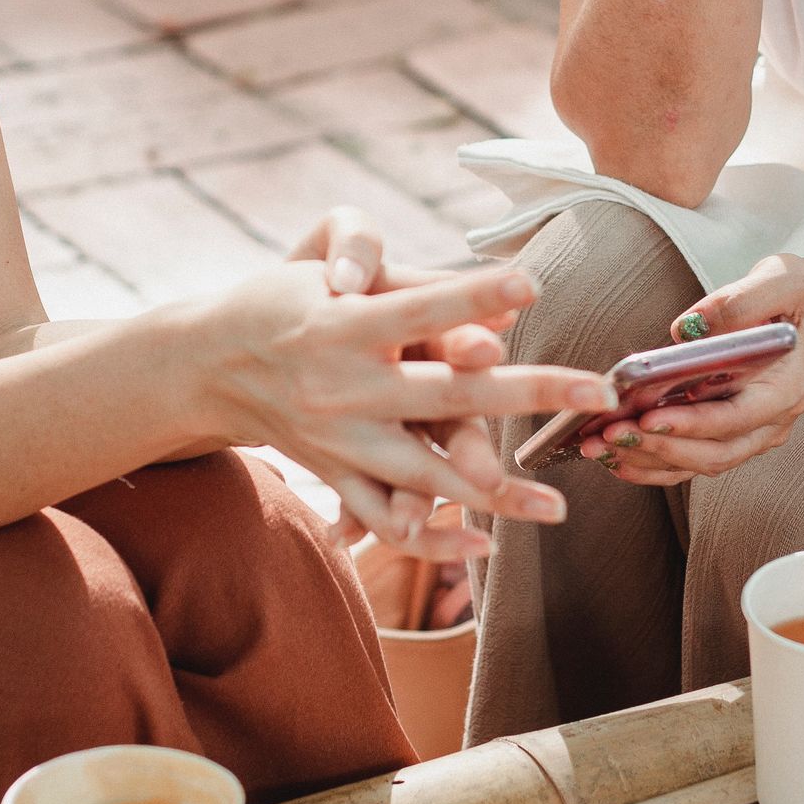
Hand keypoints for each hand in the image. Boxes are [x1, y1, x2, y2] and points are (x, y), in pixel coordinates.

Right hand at [204, 254, 616, 549]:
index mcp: (343, 324)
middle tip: (598, 390)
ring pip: (426, 475)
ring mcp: (339, 440)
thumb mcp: (326, 261)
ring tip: (556, 508)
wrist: (206, 366)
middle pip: (446, 395)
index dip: (473, 295)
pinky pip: (386, 519)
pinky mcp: (335, 476)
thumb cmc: (284, 299)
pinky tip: (485, 541)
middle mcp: (342, 386)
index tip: (533, 282)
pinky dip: (433, 536)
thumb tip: (498, 298)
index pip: (419, 308)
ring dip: (495, 493)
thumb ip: (407, 276)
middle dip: (528, 392)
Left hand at [580, 252, 803, 485]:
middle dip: (658, 447)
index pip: (737, 417)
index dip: (693, 424)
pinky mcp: (730, 437)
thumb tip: (686, 330)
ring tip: (598, 447)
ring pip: (698, 463)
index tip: (648, 418)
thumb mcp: (780, 279)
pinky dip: (653, 464)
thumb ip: (739, 302)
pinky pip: (691, 461)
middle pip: (714, 452)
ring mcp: (753, 435)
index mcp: (788, 387)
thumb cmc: (792, 296)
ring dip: (647, 460)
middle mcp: (773, 421)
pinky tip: (615, 456)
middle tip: (608, 435)